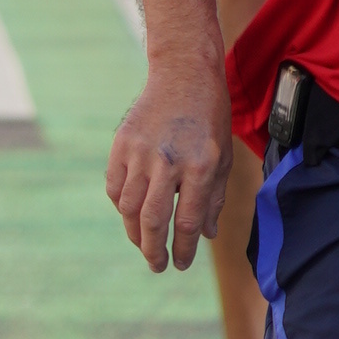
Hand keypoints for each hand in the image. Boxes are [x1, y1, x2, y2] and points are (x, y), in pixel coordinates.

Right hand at [104, 59, 232, 270]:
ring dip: (135, 232)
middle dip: (154, 251)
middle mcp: (169, 160)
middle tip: (157, 265)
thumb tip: (207, 235)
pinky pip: (114, 186)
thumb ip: (215, 197)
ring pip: (128, 207)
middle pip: (154, 220)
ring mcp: (141, 151)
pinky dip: (120, 205)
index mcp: (201, 165)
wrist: (184, 72)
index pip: (189, 221)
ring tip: (145, 243)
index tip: (181, 264)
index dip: (184, 249)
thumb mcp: (224, 156)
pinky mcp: (121, 143)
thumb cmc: (209, 118)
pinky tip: (132, 212)